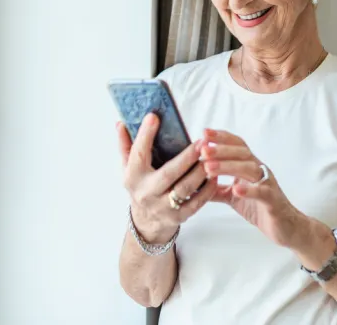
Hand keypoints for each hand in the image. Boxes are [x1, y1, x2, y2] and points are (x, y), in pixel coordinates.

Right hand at [118, 114, 217, 243]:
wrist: (146, 221)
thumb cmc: (139, 185)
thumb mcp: (127, 167)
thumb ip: (125, 145)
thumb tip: (121, 123)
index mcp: (132, 177)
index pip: (138, 154)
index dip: (145, 135)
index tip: (154, 116)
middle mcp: (146, 193)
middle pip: (168, 174)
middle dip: (186, 158)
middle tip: (202, 142)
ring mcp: (162, 207)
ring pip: (185, 189)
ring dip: (200, 172)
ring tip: (212, 157)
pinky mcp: (178, 217)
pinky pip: (196, 203)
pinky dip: (207, 189)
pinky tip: (215, 175)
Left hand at [201, 129, 304, 246]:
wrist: (285, 226)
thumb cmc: (260, 207)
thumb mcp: (233, 197)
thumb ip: (216, 189)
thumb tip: (195, 184)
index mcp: (250, 166)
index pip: (237, 145)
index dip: (222, 138)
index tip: (204, 133)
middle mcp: (260, 170)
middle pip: (242, 153)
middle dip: (221, 150)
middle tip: (203, 150)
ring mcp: (267, 184)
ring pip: (250, 169)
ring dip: (228, 166)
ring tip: (210, 168)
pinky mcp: (273, 200)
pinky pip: (262, 192)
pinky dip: (249, 189)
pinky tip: (236, 189)